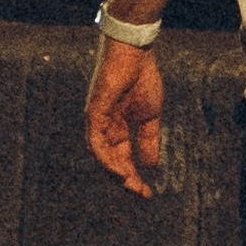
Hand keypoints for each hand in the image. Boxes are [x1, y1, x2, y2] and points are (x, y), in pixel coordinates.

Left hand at [85, 41, 163, 197]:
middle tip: (140, 193)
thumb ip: (149, 139)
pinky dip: (106, 159)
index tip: (147, 193)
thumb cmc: (142, 77)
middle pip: (110, 162)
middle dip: (125, 180)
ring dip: (114, 173)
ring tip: (130, 185)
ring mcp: (97, 122)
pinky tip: (119, 170)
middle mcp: (104, 129)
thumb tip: (151, 165)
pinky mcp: (93, 114)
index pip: (122, 159)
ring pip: (100, 156)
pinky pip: (96, 143)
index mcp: (117, 129)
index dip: (134, 177)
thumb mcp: (150, 115)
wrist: (135, 52)